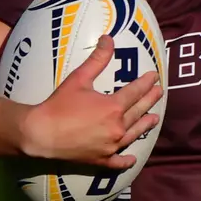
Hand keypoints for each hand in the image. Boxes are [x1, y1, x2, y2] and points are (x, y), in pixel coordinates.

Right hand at [19, 36, 161, 168]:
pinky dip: (126, 160)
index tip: (154, 77)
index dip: (146, 83)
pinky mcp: (102, 160)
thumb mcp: (79, 78)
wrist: (41, 134)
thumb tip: (109, 38)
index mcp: (113, 107)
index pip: (135, 92)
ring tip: (154, 118)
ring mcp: (111, 146)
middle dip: (149, 101)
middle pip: (138, 112)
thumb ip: (97, 59)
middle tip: (159, 93)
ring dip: (145, 125)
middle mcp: (117, 127)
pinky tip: (132, 159)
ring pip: (133, 134)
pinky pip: (119, 162)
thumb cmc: (59, 105)